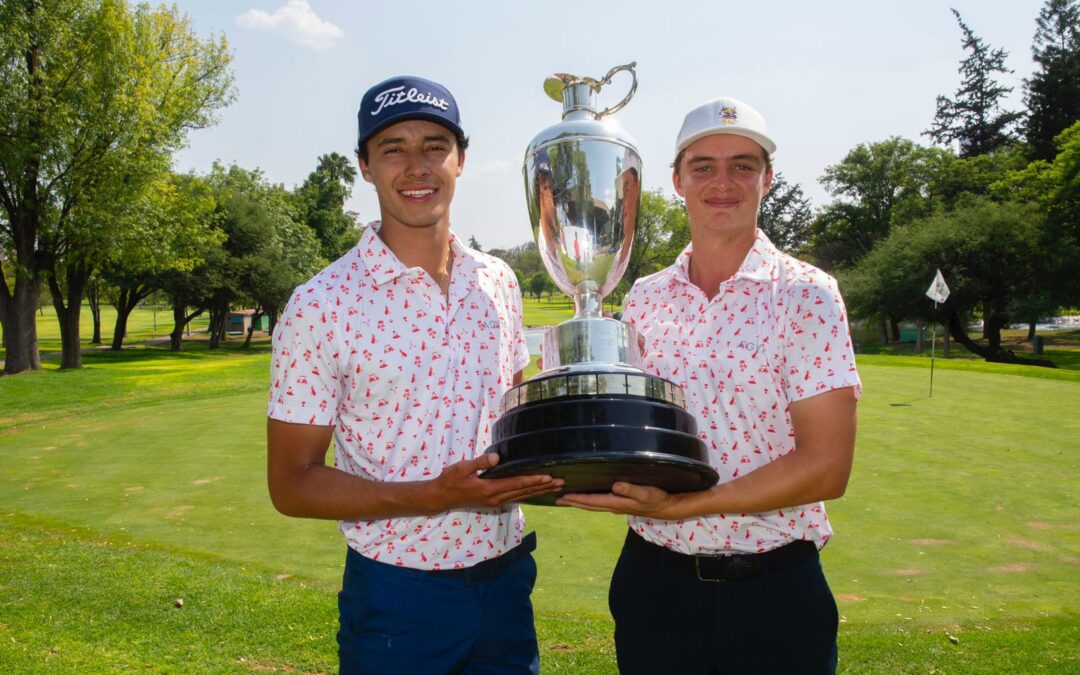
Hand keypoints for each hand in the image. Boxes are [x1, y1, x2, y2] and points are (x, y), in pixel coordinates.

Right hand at [429, 453, 562, 511]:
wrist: (441, 497)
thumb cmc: (450, 480)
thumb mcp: (462, 468)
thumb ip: (480, 463)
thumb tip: (497, 458)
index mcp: (489, 489)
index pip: (516, 484)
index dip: (533, 480)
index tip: (548, 477)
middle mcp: (496, 498)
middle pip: (524, 492)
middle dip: (543, 487)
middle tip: (561, 482)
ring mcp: (495, 502)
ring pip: (522, 497)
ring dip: (539, 491)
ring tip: (555, 486)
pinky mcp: (494, 502)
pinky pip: (516, 498)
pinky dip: (529, 494)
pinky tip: (537, 491)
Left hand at [556, 481, 678, 517]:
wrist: (665, 507)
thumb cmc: (655, 498)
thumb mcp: (644, 493)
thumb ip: (629, 489)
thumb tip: (615, 485)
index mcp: (616, 503)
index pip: (592, 501)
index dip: (577, 498)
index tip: (563, 496)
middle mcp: (613, 506)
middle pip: (588, 505)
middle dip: (573, 502)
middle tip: (557, 500)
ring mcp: (615, 506)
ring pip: (592, 506)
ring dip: (579, 503)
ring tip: (566, 500)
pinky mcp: (619, 504)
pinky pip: (598, 504)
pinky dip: (589, 502)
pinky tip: (586, 499)